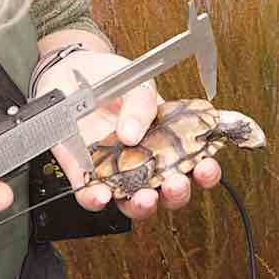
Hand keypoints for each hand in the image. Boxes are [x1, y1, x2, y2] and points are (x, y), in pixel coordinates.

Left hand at [33, 48, 222, 220]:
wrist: (71, 72)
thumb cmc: (110, 79)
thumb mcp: (135, 84)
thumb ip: (141, 105)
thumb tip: (132, 133)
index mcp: (166, 141)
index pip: (194, 165)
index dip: (205, 172)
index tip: (206, 166)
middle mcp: (144, 163)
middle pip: (168, 192)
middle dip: (177, 193)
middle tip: (176, 183)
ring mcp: (115, 173)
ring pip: (133, 202)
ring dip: (142, 206)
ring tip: (146, 197)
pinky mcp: (84, 175)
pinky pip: (90, 196)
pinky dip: (95, 200)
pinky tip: (101, 195)